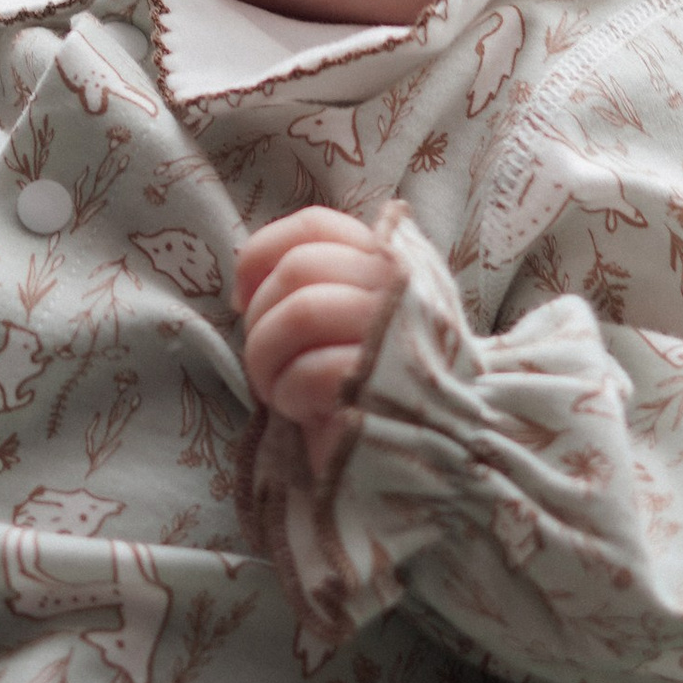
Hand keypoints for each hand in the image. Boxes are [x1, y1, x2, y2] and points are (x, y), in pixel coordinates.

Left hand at [234, 209, 403, 472]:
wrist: (440, 456)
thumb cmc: (379, 390)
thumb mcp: (359, 321)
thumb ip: (325, 285)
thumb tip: (247, 283)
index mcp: (393, 263)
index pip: (317, 226)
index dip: (262, 253)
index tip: (241, 298)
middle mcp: (401, 286)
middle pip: (298, 268)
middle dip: (261, 317)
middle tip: (266, 361)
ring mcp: (397, 331)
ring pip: (300, 311)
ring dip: (266, 357)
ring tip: (277, 389)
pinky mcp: (384, 383)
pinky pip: (310, 369)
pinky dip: (288, 393)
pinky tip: (303, 411)